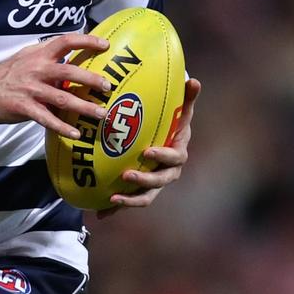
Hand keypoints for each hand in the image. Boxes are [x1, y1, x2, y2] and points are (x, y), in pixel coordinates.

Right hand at [0, 32, 112, 137]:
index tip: (105, 46)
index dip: (86, 41)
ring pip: (62, 98)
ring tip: (100, 113)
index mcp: (39, 55)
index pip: (65, 42)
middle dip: (90, 79)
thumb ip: (47, 54)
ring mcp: (31, 90)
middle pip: (68, 71)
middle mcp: (37, 70)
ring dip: (83, 107)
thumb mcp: (26, 56)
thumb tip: (72, 50)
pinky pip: (47, 119)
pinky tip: (76, 134)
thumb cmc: (8, 74)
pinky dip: (62, 127)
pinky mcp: (25, 108)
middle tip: (107, 86)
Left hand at [96, 77, 201, 218]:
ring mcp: (154, 185)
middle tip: (126, 175)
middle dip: (144, 180)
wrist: (165, 142)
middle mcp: (168, 173)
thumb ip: (186, 99)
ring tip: (113, 199)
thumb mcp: (180, 112)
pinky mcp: (139, 192)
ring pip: (145, 197)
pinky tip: (99, 214)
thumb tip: (194, 80)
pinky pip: (128, 202)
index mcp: (178, 155)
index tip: (148, 151)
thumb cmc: (173, 125)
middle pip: (159, 182)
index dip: (162, 156)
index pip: (174, 158)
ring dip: (130, 200)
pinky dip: (114, 210)